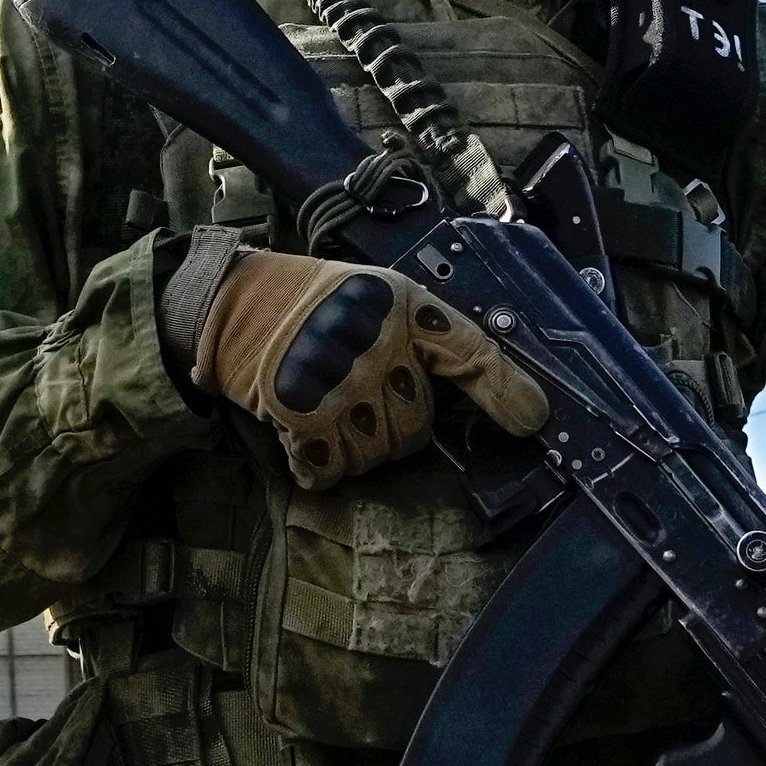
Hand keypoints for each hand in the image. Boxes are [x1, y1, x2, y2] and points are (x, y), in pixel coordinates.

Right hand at [187, 250, 549, 488]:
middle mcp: (375, 344)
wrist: (231, 304)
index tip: (533, 422)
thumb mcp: (380, 297)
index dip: (506, 390)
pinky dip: (321, 464)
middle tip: (363, 395)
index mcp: (401, 307)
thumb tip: (506, 399)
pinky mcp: (300, 415)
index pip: (469, 350)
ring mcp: (339, 383)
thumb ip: (432, 340)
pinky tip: (308, 434)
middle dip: (397, 422)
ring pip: (378, 454)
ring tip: (330, 407)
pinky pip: (333, 468)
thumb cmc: (313, 302)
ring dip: (357, 445)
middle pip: (418, 427)